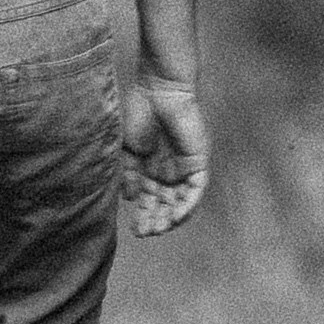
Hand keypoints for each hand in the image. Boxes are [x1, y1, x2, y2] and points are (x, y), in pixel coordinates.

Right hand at [121, 70, 208, 236]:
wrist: (157, 90)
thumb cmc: (138, 112)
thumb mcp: (126, 149)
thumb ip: (127, 174)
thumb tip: (129, 198)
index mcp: (149, 166)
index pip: (148, 198)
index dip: (143, 214)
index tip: (134, 230)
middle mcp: (168, 169)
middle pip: (164, 203)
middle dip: (155, 219)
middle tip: (145, 233)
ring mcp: (184, 166)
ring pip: (180, 200)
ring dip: (171, 217)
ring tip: (159, 229)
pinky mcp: (198, 162)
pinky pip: (195, 190)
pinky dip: (187, 205)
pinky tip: (176, 218)